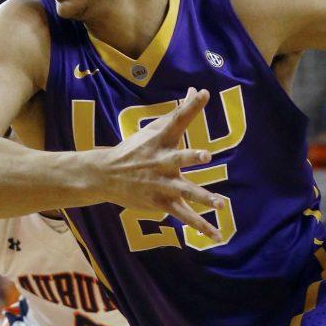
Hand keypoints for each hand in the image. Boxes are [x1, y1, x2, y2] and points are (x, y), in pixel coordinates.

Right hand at [89, 88, 228, 241]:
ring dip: (203, 198)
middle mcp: (162, 161)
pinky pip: (186, 217)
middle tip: (206, 155)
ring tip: (221, 204)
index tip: (202, 93)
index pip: (177, 119)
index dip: (190, 106)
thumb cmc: (135, 149)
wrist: (105, 175)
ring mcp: (162, 184)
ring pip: (185, 192)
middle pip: (179, 157)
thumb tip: (195, 90)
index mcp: (160, 140)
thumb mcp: (154, 129)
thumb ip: (178, 112)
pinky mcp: (163, 203)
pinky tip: (217, 236)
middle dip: (192, 157)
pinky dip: (202, 227)